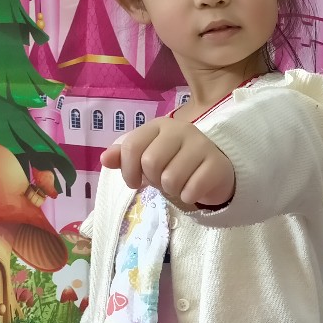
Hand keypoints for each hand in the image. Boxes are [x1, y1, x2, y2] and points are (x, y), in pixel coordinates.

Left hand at [101, 121, 234, 207]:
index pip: (132, 146)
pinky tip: (192, 190)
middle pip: (150, 162)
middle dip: (153, 180)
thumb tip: (105, 159)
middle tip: (162, 181)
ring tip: (178, 185)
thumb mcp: (147, 158)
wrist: (213, 170)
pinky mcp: (217, 164)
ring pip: (171, 178)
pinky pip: (192, 189)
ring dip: (171, 190)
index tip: (134, 182)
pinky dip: (188, 197)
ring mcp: (201, 145)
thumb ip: (125, 157)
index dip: (127, 170)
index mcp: (159, 125)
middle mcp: (181, 130)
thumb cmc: (175, 162)